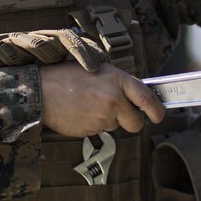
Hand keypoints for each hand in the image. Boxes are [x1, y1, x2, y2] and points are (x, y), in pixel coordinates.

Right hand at [40, 62, 166, 136]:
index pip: (146, 98)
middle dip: (131, 121)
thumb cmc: (67, 76)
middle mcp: (113, 100)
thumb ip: (119, 83)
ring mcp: (101, 118)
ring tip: (88, 103)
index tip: (159, 115)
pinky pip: (98, 130)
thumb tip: (136, 98)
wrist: (41, 91)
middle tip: (119, 112)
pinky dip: (92, 123)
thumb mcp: (98, 69)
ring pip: (114, 126)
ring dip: (107, 119)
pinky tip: (80, 111)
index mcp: (117, 81)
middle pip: (135, 123)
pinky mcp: (89, 131)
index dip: (156, 110)